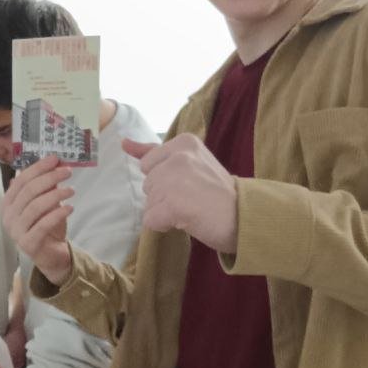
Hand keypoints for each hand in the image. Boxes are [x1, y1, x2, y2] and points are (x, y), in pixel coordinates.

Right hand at [1, 156, 74, 285]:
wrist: (50, 254)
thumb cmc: (46, 225)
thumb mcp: (46, 202)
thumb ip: (46, 186)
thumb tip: (56, 164)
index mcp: (8, 202)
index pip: (21, 180)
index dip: (38, 168)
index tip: (55, 159)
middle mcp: (8, 216)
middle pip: (28, 191)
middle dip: (49, 178)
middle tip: (67, 172)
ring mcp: (16, 231)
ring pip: (35, 207)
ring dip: (56, 195)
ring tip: (72, 190)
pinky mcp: (28, 243)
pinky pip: (43, 225)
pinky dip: (58, 214)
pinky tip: (70, 208)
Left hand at [124, 135, 237, 253]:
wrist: (245, 216)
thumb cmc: (216, 191)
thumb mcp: (190, 162)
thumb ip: (154, 152)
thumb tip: (123, 143)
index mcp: (184, 142)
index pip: (148, 164)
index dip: (165, 180)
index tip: (191, 183)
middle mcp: (178, 156)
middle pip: (147, 184)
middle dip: (164, 196)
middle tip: (194, 198)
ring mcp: (175, 180)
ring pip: (148, 203)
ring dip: (166, 211)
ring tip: (192, 208)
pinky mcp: (173, 204)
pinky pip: (151, 220)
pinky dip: (165, 225)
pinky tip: (187, 220)